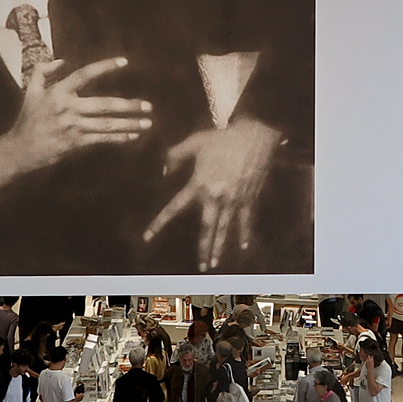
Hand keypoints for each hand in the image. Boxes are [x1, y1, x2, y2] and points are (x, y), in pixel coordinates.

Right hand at [0, 57, 152, 192]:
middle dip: (128, 106)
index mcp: (57, 92)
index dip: (105, 67)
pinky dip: (119, 138)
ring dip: (129, 124)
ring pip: (106, 124)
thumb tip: (62, 61)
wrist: (20, 149)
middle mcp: (67, 108)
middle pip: (104, 104)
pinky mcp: (76, 143)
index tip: (124, 61)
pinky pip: (102, 139)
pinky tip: (133, 136)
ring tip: (147, 122)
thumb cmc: (28, 118)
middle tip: (148, 106)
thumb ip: (43, 71)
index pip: (84, 74)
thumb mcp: (31, 91)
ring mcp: (73, 127)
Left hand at [144, 118, 282, 269]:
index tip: (148, 237)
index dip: (160, 223)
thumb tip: (164, 168)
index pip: (175, 207)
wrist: (254, 136)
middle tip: (202, 265)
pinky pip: (246, 219)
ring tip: (215, 262)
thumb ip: (175, 154)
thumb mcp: (195, 142)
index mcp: (199, 183)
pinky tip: (244, 246)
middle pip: (207, 227)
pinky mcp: (249, 197)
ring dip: (221, 247)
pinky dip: (245, 233)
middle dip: (204, 248)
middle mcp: (215, 196)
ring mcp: (234, 199)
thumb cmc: (223, 139)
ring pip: (226, 228)